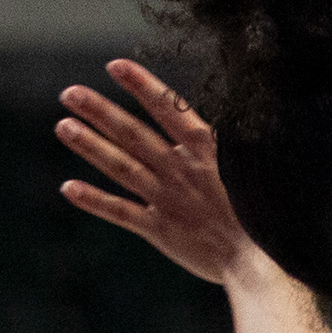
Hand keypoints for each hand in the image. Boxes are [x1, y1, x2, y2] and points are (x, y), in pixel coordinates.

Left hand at [57, 59, 276, 291]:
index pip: (169, 110)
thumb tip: (237, 113)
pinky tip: (68, 188)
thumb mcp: (258, 172)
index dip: (142, 86)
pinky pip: (121, 212)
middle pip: (134, 135)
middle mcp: (182, 171)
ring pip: (121, 167)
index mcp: (208, 153)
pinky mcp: (160, 230)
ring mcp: (167, 200)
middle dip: (100, 112)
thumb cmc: (268, 218)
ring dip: (90, 146)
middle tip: (70, 93)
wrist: (263, 266)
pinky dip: (94, 200)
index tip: (115, 66)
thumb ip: (235, 146)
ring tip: (63, 126)